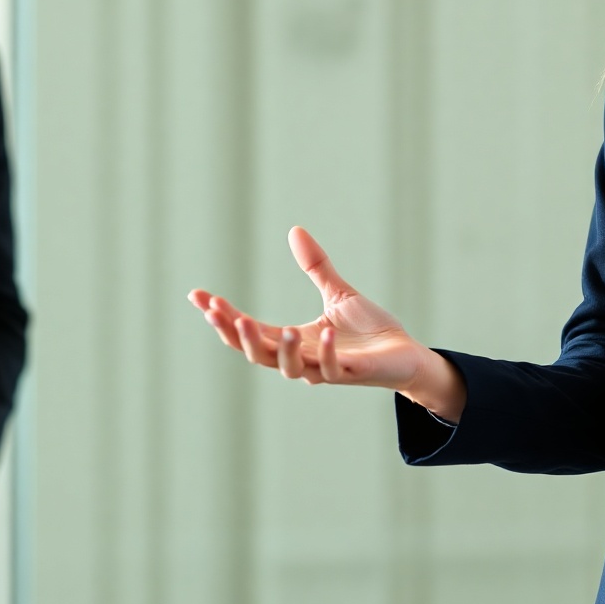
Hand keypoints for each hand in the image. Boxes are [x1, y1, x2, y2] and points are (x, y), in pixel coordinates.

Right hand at [189, 227, 466, 417]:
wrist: (407, 355)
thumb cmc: (370, 331)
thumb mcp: (338, 292)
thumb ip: (315, 267)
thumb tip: (294, 230)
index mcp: (294, 341)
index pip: (250, 331)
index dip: (224, 316)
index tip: (197, 295)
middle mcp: (304, 359)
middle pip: (258, 354)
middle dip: (234, 334)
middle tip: (214, 310)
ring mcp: (327, 369)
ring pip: (290, 368)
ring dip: (276, 348)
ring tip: (257, 324)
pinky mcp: (353, 373)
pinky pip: (333, 369)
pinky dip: (326, 352)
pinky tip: (324, 331)